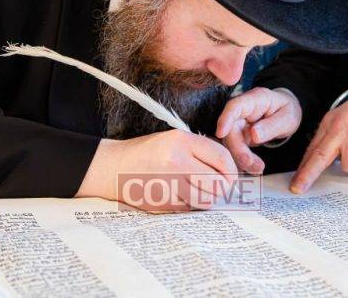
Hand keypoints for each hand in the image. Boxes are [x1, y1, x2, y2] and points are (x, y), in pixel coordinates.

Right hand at [77, 130, 238, 210]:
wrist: (115, 167)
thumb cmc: (148, 152)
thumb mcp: (174, 139)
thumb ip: (200, 150)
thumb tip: (229, 168)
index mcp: (181, 141)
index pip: (221, 157)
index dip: (232, 169)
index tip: (232, 175)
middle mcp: (176, 161)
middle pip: (218, 182)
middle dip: (223, 187)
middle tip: (220, 187)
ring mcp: (169, 183)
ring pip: (206, 199)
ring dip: (208, 197)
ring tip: (198, 190)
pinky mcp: (163, 202)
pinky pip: (190, 207)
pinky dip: (191, 204)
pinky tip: (180, 194)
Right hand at [216, 87, 302, 174]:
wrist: (285, 113)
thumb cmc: (286, 110)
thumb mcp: (288, 117)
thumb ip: (272, 125)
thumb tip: (254, 135)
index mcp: (255, 99)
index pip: (234, 106)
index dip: (225, 119)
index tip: (221, 133)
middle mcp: (242, 111)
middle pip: (231, 129)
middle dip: (238, 150)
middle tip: (254, 165)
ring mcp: (239, 123)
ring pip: (231, 142)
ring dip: (241, 158)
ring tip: (258, 168)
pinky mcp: (238, 136)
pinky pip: (235, 149)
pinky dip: (241, 160)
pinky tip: (251, 168)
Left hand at [290, 73, 347, 192]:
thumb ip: (337, 134)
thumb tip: (329, 158)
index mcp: (331, 121)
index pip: (313, 148)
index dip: (303, 166)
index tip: (296, 180)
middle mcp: (339, 127)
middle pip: (318, 157)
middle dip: (307, 176)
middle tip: (298, 188)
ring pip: (347, 167)